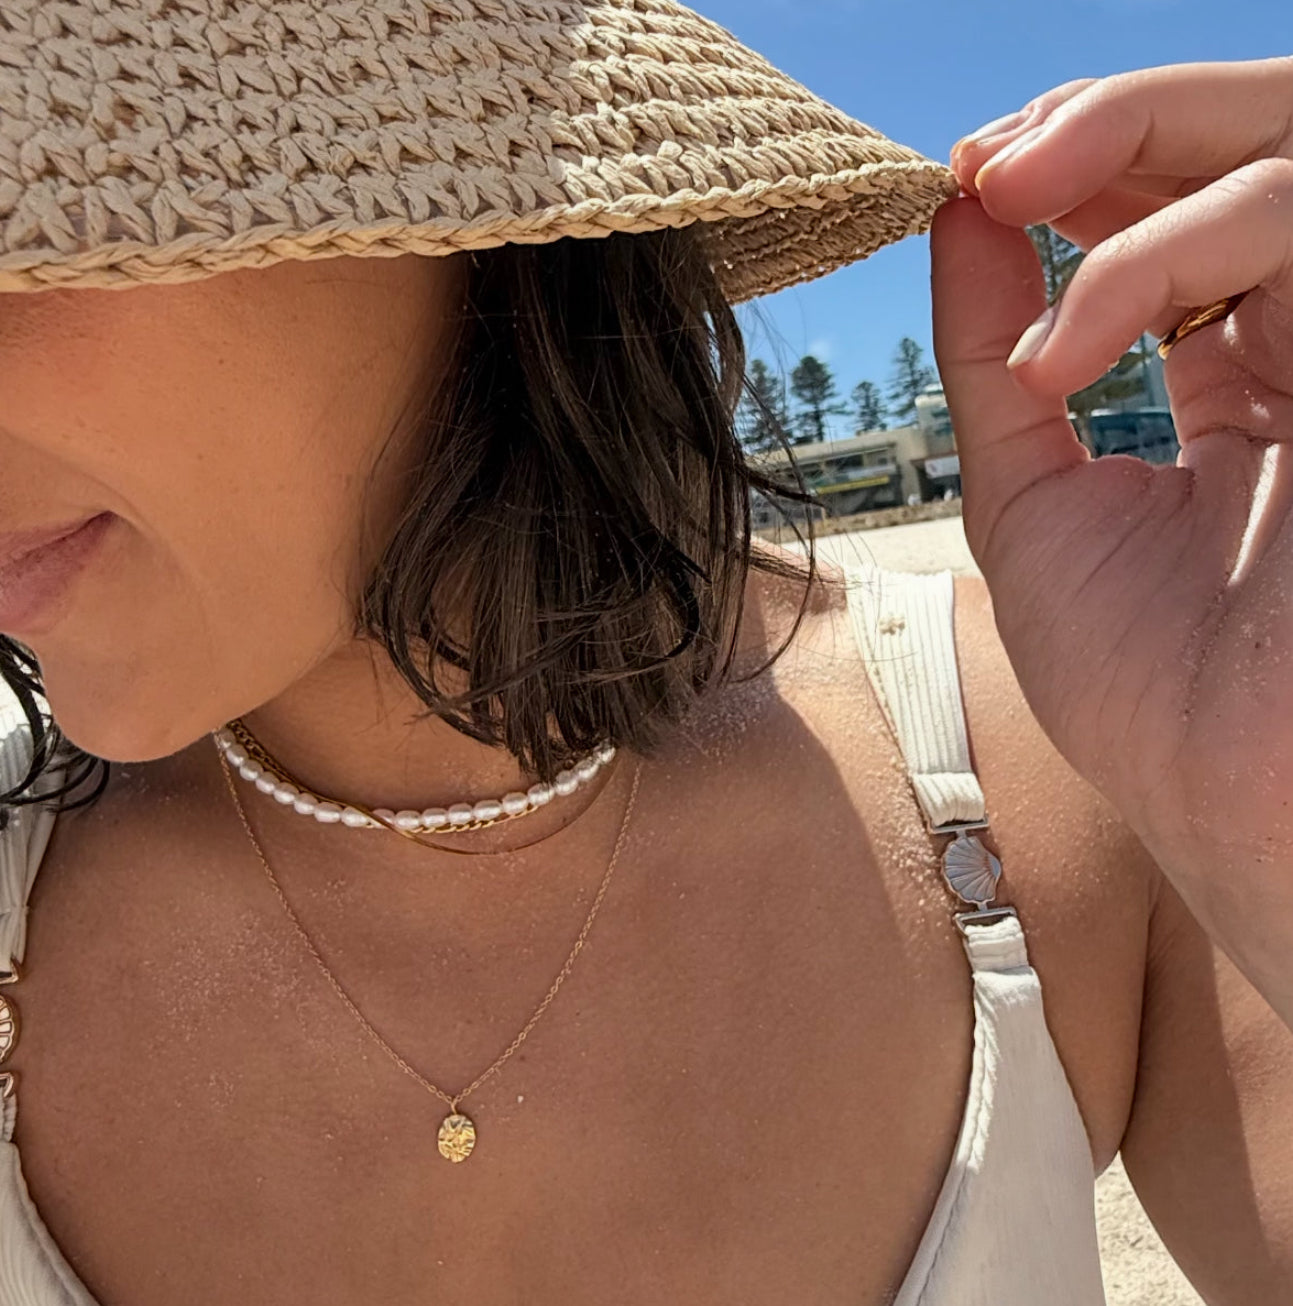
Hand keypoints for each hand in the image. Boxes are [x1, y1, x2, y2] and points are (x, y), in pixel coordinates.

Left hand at [931, 58, 1292, 1024]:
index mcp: (1247, 379)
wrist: (1229, 802)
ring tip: (1013, 195)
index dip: (1088, 173)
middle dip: (1115, 121)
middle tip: (995, 158)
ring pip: (1292, 149)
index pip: (1183, 212)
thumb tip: (962, 217)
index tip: (974, 184)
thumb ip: (995, 360)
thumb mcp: (1029, 500)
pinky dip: (1174, 250)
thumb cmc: (1144, 686)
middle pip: (1249, 145)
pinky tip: (1073, 340)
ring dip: (1141, 139)